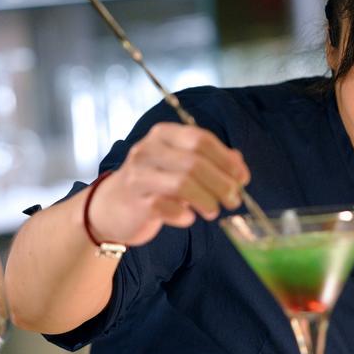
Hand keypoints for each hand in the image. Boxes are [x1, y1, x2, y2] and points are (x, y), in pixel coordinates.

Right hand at [85, 123, 250, 245]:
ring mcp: (139, 175)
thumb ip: (209, 161)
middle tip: (234, 200)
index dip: (226, 160)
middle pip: (195, 162)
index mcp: (164, 134)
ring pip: (182, 183)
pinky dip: (183, 215)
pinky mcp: (135, 201)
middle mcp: (148, 149)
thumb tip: (239, 165)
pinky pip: (166, 207)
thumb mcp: (180, 165)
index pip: (201, 139)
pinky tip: (188, 219)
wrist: (110, 208)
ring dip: (206, 200)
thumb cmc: (153, 183)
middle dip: (222, 183)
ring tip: (214, 211)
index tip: (243, 179)